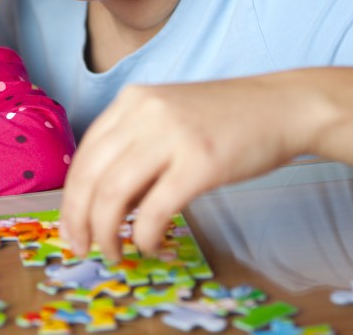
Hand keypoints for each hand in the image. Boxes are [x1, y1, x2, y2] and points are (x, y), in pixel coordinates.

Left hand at [60, 76, 320, 260]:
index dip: (71, 197)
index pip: (85, 155)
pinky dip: (144, 234)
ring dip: (106, 232)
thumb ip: (135, 150)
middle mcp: (145, 112)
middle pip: (91, 176)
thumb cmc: (226, 119)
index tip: (72, 226)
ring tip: (115, 252)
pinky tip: (150, 244)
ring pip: (114, 194)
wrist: (281, 106)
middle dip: (79, 220)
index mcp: (132, 100)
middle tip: (82, 247)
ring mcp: (173, 135)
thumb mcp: (168, 119)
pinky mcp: (201, 162)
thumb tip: (104, 204)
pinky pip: (155, 209)